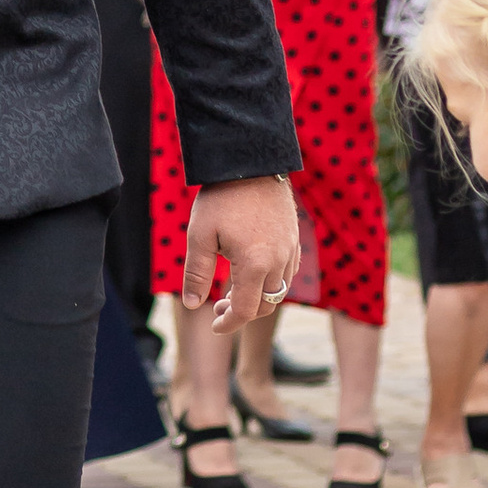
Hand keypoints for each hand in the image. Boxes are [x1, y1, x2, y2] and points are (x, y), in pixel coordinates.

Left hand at [181, 173, 298, 324]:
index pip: (246, 310)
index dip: (229, 323)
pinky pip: (287, 272)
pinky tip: (251, 272)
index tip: (214, 324)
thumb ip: (196, 273)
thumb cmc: (221, 198)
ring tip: (232, 291)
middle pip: (266, 305)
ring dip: (257, 298)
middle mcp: (279, 261)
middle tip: (218, 307)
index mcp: (255, 264)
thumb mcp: (200, 235)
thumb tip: (192, 305)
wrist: (251, 162)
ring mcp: (291, 250)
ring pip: (278, 290)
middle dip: (242, 312)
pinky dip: (270, 282)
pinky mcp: (295, 239)